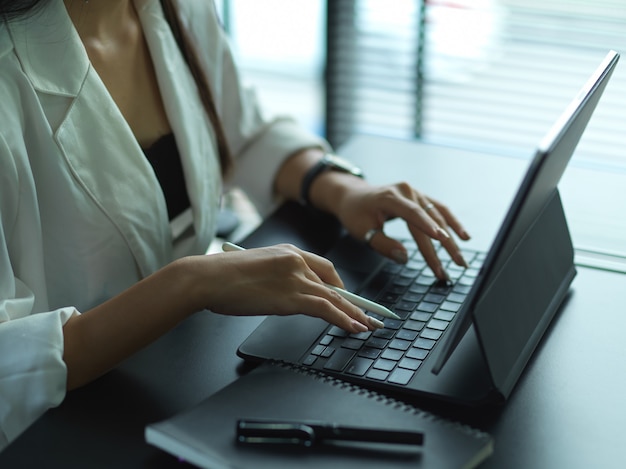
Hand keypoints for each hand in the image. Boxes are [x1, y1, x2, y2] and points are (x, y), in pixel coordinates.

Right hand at [200, 244, 381, 332]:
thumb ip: (274, 278)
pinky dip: (344, 319)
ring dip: (356, 314)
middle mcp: (296, 261)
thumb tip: (283, 294)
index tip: (349, 297)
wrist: (207, 278)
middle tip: (371, 314)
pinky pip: (326, 309)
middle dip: (355, 302)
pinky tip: (354, 327)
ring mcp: (295, 278)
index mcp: (287, 252)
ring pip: (335, 298)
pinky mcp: (291, 297)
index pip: (323, 268)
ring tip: (369, 326)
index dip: (340, 285)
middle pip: (334, 283)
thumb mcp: (254, 270)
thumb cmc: (221, 276)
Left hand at [335, 180, 470, 279]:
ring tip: (460, 259)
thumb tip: (404, 257)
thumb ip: (383, 244)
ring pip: (439, 216)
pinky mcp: (420, 198)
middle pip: (430, 219)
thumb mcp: (362, 231)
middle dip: (444, 245)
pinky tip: (464, 236)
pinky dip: (453, 223)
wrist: (354, 196)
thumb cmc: (356, 213)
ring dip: (452, 238)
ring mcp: (416, 193)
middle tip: (456, 264)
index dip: (428, 226)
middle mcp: (407, 191)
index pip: (412, 213)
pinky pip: (440, 210)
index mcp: (390, 197)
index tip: (441, 240)